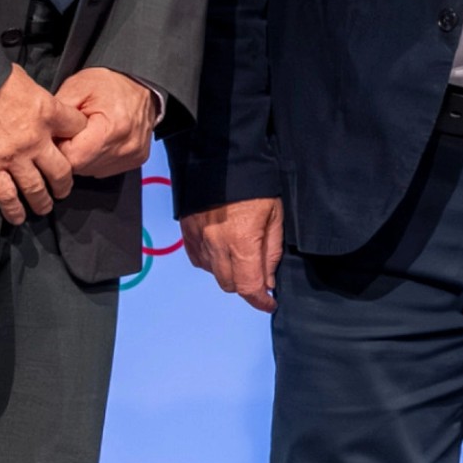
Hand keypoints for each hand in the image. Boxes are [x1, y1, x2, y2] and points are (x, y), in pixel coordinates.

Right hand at [0, 67, 83, 223]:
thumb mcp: (23, 78)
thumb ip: (35, 95)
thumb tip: (36, 99)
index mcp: (48, 112)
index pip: (77, 129)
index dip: (79, 137)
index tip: (75, 146)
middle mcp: (36, 139)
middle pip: (62, 170)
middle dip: (64, 183)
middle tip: (63, 189)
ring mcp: (14, 157)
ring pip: (37, 188)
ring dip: (42, 201)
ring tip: (44, 207)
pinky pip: (6, 196)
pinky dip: (13, 210)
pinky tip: (18, 217)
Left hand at [53, 67, 159, 178]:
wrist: (141, 85)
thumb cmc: (109, 84)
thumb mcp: (77, 88)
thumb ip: (58, 115)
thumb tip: (44, 139)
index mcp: (112, 129)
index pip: (72, 158)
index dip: (59, 148)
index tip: (59, 134)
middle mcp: (126, 147)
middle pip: (82, 167)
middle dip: (70, 153)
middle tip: (71, 133)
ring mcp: (133, 156)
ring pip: (92, 170)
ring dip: (83, 157)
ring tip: (85, 135)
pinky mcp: (136, 159)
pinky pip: (105, 169)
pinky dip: (97, 158)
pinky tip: (98, 141)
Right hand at [181, 196, 283, 311]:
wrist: (222, 159)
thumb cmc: (256, 186)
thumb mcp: (275, 217)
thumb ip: (271, 252)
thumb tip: (267, 281)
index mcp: (241, 242)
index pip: (248, 287)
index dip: (260, 301)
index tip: (269, 303)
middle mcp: (216, 245)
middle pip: (230, 285)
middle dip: (247, 286)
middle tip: (260, 276)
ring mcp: (199, 239)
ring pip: (214, 274)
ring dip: (230, 274)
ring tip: (243, 259)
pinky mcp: (188, 233)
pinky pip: (199, 260)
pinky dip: (212, 263)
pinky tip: (224, 251)